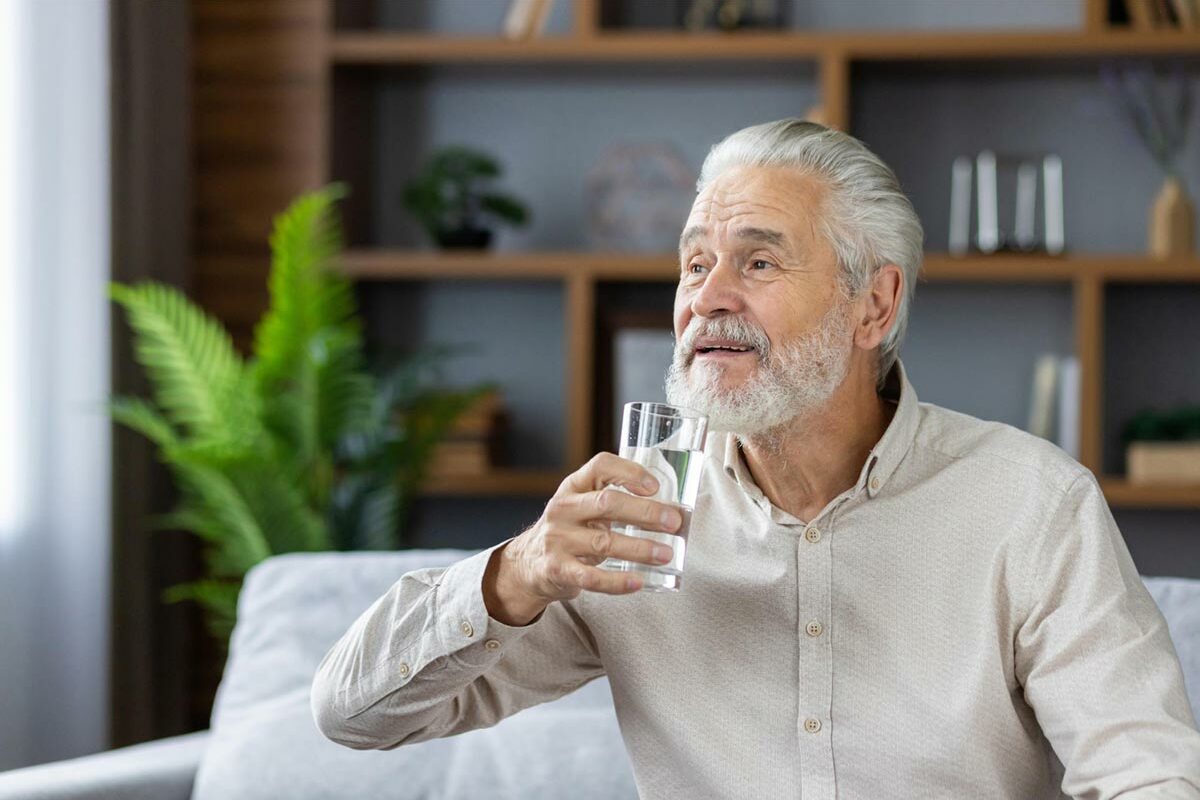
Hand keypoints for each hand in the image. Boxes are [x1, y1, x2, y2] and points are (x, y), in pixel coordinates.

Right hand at [482, 452, 683, 624]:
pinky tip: (637, 582)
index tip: (655, 486)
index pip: (600, 466)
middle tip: (673, 522)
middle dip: (645, 512)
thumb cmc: (569, 530)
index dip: (629, 472)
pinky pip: (591, 577)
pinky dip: (617, 581)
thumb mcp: (582, 505)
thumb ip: (613, 500)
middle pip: (607, 503)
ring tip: (665, 554)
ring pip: (604, 542)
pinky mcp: (558, 569)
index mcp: (573, 486)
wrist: (528, 564)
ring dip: (640, 548)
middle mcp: (563, 509)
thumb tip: (668, 508)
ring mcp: (558, 539)